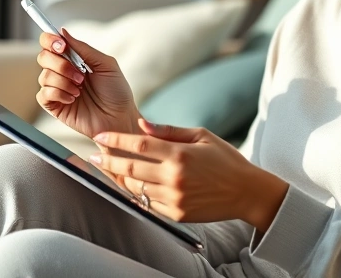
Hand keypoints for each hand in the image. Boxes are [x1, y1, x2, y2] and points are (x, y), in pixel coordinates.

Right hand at [35, 29, 142, 140]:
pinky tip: (73, 99)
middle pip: (43, 57)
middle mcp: (62, 72)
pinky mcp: (53, 105)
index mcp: (74, 59)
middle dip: (61, 64)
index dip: (50, 40)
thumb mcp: (106, 64)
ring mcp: (57, 88)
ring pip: (44, 76)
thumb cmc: (116, 92)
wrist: (119, 117)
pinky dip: (59, 94)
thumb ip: (83, 48)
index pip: (50, 43)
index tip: (61, 45)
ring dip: (64, 81)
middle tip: (80, 75)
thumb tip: (62, 31)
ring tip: (81, 90)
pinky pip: (44, 94)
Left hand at [89, 118, 288, 230]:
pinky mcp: (177, 214)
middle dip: (108, 161)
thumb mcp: (201, 136)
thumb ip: (169, 131)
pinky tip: (132, 186)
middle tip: (94, 155)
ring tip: (111, 169)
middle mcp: (175, 177)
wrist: (246, 192)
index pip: (139, 145)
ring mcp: (175, 198)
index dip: (116, 139)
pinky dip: (138, 195)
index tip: (100, 136)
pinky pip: (148, 204)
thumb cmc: (225, 159)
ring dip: (120, 178)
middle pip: (130, 168)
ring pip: (135, 188)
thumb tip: (141, 125)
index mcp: (180, 154)